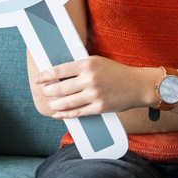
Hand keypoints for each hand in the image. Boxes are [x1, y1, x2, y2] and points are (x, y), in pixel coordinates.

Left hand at [35, 56, 150, 118]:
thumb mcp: (98, 62)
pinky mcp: (99, 107)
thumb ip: (80, 67)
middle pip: (59, 88)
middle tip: (44, 93)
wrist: (138, 85)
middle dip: (48, 92)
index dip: (45, 76)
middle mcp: (90, 78)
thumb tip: (59, 75)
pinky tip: (59, 114)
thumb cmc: (117, 72)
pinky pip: (77, 112)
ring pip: (66, 102)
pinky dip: (65, 114)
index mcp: (88, 64)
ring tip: (52, 104)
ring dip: (55, 105)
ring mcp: (94, 94)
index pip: (60, 70)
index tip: (39, 79)